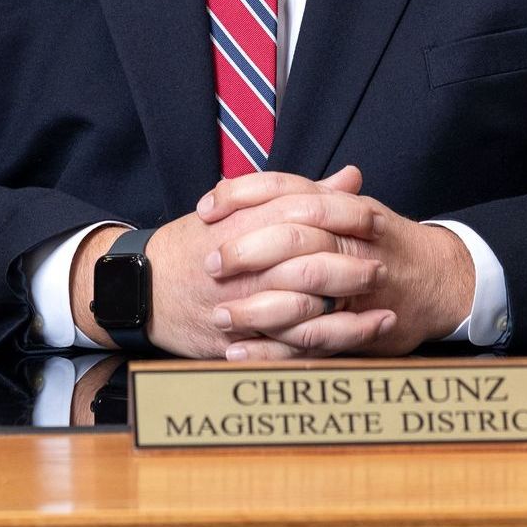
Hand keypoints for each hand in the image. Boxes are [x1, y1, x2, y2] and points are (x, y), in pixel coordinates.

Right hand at [67, 167, 396, 357]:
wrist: (141, 288)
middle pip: (307, 265)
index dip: (343, 220)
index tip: (375, 223)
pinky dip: (324, 346)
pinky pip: (289, 348)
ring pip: (302, 312)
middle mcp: (242, 267)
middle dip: (350, 269)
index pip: (302, 216)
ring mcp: (240, 307)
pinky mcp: (238, 342)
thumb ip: (298, 193)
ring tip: (384, 310)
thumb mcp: (239, 208)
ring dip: (347, 314)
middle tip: (382, 267)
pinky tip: (356, 341)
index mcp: (242, 226)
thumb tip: (352, 178)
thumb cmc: (195, 244)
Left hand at [200, 166, 474, 359]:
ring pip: (304, 290)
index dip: (243, 195)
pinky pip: (313, 338)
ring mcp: (359, 283)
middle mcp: (353, 239)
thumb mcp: (352, 210)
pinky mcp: (360, 325)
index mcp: (346, 207)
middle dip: (248, 250)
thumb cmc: (389, 242)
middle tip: (210, 263)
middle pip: (295, 236)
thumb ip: (307, 198)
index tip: (206, 207)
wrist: (444, 280)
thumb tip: (246, 186)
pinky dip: (273, 348)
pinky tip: (239, 352)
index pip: (289, 189)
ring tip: (218, 315)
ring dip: (256, 306)